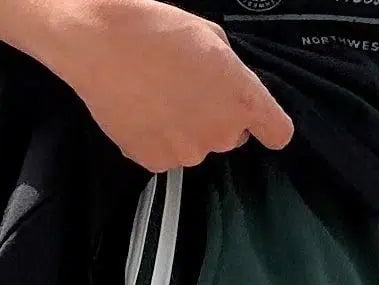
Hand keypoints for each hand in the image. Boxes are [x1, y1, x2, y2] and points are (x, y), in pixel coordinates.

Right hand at [25, 0, 293, 170]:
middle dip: (215, 116)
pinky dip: (156, 137)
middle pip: (230, 136)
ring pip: (194, 145)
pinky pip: (164, 153)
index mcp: (241, 99)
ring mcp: (187, 153)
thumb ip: (229, 70)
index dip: (267, 124)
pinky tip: (140, 110)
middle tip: (185, 86)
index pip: (277, 132)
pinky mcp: (155, 163)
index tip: (257, 119)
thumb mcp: (209, 36)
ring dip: (183, 127)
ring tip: (156, 95)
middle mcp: (221, 134)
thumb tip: (225, 87)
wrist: (100, 43)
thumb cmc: (157, 27)